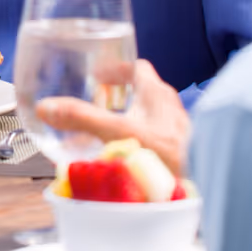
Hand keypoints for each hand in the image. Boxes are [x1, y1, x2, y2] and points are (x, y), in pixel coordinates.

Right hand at [36, 57, 191, 176]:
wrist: (204, 183)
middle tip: (97, 105)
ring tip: (107, 132)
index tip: (97, 75)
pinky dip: (138, 140)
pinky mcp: (180, 149)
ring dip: (128, 119)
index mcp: (156, 92)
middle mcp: (169, 106)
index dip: (115, 68)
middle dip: (118, 96)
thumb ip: (82, 119)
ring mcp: (176, 128)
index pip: (137, 67)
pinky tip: (127, 156)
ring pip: (148, 115)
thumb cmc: (170, 154)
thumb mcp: (118, 132)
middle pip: (141, 91)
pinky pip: (155, 137)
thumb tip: (47, 108)